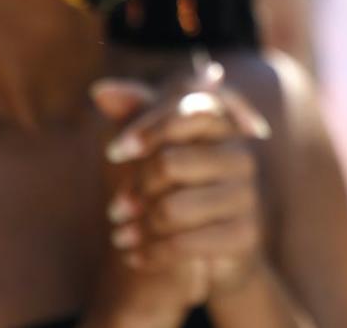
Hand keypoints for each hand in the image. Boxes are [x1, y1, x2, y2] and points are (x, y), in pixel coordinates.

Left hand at [94, 60, 270, 298]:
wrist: (211, 250)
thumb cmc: (178, 187)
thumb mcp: (155, 145)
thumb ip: (134, 114)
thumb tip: (99, 91)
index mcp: (224, 125)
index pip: (190, 110)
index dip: (148, 128)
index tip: (113, 152)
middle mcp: (241, 156)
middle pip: (171, 162)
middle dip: (136, 188)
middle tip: (116, 209)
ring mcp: (247, 196)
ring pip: (171, 208)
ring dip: (139, 226)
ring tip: (122, 234)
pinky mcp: (245, 235)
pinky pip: (183, 244)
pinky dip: (151, 253)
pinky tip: (135, 256)